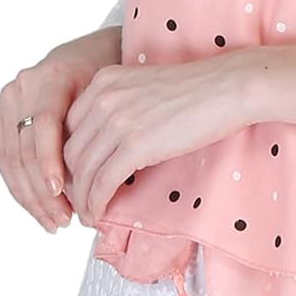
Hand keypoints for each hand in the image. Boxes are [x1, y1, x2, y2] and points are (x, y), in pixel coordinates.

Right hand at [0, 24, 121, 232]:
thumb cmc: (104, 79)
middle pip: (24, 147)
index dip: (49, 162)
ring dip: (30, 197)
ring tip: (53, 222)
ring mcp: (6, 100)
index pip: (44, 125)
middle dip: (41, 190)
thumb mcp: (106, 97)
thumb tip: (95, 182)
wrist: (85, 56)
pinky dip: (20, 187)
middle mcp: (22, 86)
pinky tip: (39, 208)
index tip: (61, 193)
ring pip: (10, 159)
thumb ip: (95, 129)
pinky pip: (4, 158)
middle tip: (63, 220)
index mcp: (51, 76)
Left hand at [61, 54, 255, 226]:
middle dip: (71, 182)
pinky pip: (103, 182)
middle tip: (78, 201)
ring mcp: (118, 120)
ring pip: (83, 170)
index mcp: (104, 81)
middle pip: (70, 151)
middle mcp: (103, 97)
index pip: (69, 127)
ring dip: (82, 198)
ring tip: (88, 214)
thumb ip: (121, 108)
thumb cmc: (197, 90)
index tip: (77, 177)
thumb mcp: (144, 89)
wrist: (227, 88)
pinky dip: (96, 203)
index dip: (69, 158)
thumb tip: (109, 145)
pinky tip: (98, 214)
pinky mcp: (135, 144)